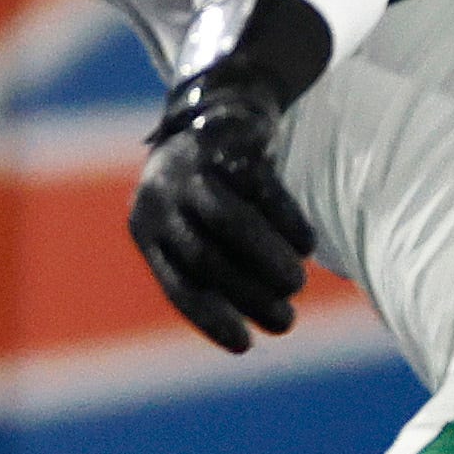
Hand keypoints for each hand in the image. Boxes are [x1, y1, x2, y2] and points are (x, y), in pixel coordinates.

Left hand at [131, 77, 313, 352]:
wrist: (218, 108)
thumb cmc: (207, 190)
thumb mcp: (191, 226)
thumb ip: (209, 268)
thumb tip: (250, 320)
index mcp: (146, 228)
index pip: (178, 285)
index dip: (212, 318)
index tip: (246, 345)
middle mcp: (160, 198)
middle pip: (206, 259)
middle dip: (249, 295)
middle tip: (286, 321)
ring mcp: (191, 167)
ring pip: (230, 224)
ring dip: (267, 260)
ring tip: (295, 284)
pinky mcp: (228, 143)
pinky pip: (261, 190)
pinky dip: (286, 222)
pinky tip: (306, 246)